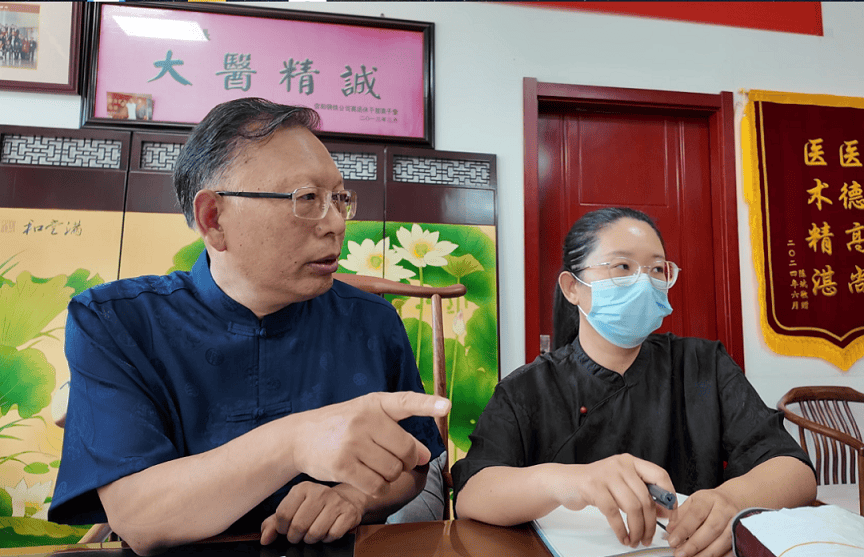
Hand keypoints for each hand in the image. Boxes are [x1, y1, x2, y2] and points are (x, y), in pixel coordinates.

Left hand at [260, 482, 365, 544]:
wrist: (346, 499)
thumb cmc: (315, 506)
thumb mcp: (293, 509)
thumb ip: (274, 523)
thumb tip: (265, 538)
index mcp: (302, 488)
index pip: (283, 514)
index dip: (282, 529)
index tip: (287, 529)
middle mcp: (320, 492)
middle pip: (298, 526)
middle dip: (296, 537)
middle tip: (299, 535)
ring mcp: (336, 502)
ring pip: (315, 533)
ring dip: (312, 539)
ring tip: (313, 533)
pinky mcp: (349, 513)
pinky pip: (332, 535)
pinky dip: (328, 538)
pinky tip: (328, 530)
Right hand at [291, 392, 449, 498]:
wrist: (300, 437)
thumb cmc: (342, 426)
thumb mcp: (368, 418)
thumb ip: (398, 432)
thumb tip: (425, 455)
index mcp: (375, 403)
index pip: (406, 402)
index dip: (427, 404)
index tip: (446, 406)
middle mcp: (364, 420)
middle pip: (406, 451)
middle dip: (407, 462)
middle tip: (396, 461)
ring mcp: (352, 442)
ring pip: (393, 471)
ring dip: (391, 476)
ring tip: (376, 468)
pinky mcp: (342, 465)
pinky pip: (377, 486)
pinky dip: (379, 488)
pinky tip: (370, 481)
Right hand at [549, 454, 675, 548]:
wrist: (564, 482)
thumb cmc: (595, 485)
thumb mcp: (620, 485)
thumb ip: (641, 494)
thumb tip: (665, 512)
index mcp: (630, 462)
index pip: (659, 475)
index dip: (669, 497)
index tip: (671, 516)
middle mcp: (620, 465)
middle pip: (646, 498)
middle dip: (650, 524)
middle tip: (648, 538)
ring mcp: (606, 475)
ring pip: (632, 507)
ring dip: (637, 529)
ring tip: (635, 539)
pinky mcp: (593, 487)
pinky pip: (614, 513)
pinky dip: (621, 530)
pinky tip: (622, 536)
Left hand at [665, 489, 738, 556]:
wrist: (731, 501)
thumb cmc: (710, 502)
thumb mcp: (692, 502)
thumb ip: (680, 516)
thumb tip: (670, 530)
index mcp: (709, 499)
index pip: (696, 514)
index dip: (683, 529)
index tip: (672, 541)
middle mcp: (725, 509)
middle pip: (711, 529)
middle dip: (694, 544)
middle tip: (680, 553)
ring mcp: (736, 522)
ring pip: (723, 541)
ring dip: (706, 553)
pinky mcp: (741, 534)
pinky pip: (731, 548)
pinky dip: (719, 555)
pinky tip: (705, 556)